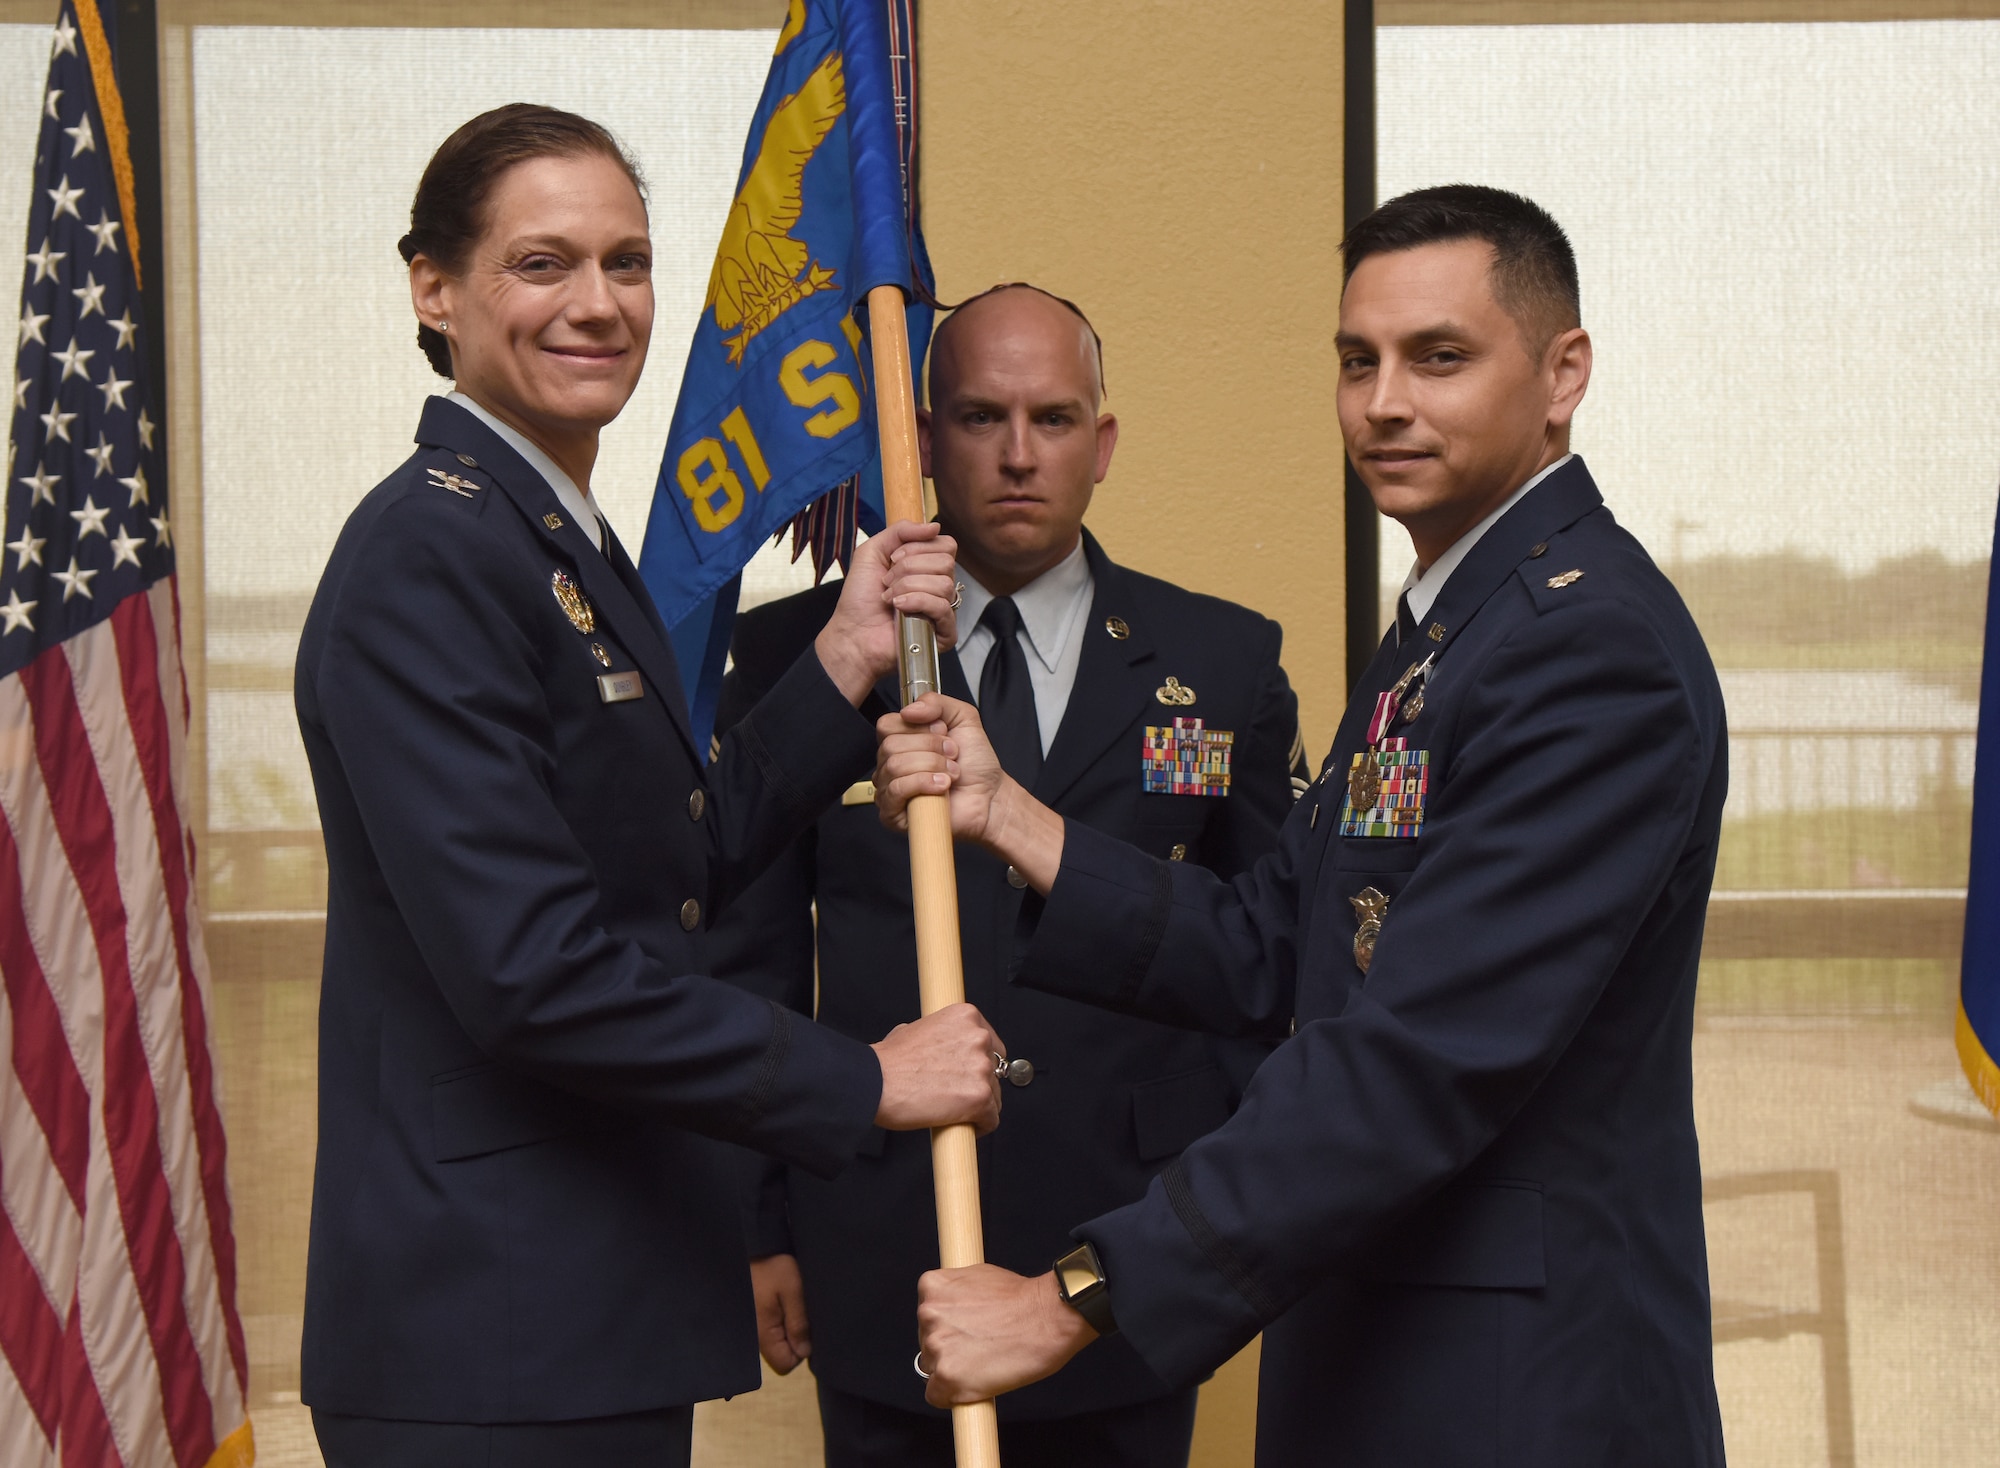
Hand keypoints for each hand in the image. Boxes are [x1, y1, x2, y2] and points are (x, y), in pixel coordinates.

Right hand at [750, 1253, 810, 1373]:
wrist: (755, 1248)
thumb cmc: (774, 1267)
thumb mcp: (793, 1291)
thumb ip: (798, 1323)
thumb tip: (804, 1353)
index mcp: (764, 1333)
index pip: (785, 1365)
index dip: (801, 1352)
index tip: (807, 1328)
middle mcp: (756, 1337)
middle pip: (782, 1356)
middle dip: (797, 1341)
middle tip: (802, 1313)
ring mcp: (756, 1328)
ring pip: (779, 1344)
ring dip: (791, 1330)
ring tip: (794, 1305)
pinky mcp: (757, 1318)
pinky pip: (774, 1332)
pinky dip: (784, 1323)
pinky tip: (786, 1304)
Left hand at [815, 521, 958, 703]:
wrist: (852, 632)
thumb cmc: (860, 598)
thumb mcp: (873, 551)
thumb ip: (900, 531)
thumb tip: (935, 526)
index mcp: (929, 567)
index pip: (947, 545)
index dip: (918, 547)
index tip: (893, 560)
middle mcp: (940, 586)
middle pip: (946, 562)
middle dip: (908, 568)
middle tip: (887, 582)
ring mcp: (944, 610)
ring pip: (944, 583)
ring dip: (908, 587)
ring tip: (889, 598)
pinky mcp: (944, 633)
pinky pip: (942, 607)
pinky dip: (917, 602)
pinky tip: (899, 608)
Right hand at [872, 1002, 1003, 1134]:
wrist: (874, 1083)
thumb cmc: (888, 1062)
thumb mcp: (914, 1028)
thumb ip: (939, 1035)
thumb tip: (942, 1046)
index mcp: (966, 1016)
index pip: (991, 1043)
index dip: (980, 1062)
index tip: (971, 1073)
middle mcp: (978, 1038)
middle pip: (995, 1069)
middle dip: (979, 1083)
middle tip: (958, 1093)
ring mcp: (981, 1068)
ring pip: (995, 1096)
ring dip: (979, 1105)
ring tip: (955, 1112)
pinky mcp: (980, 1098)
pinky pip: (992, 1119)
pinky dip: (980, 1126)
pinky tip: (964, 1127)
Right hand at [876, 694, 1066, 890]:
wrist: (990, 795)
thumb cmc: (976, 763)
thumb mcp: (963, 718)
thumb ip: (936, 702)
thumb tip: (907, 710)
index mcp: (901, 741)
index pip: (886, 725)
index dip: (917, 727)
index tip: (943, 734)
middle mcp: (890, 765)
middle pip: (891, 745)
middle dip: (931, 748)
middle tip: (953, 757)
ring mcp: (889, 790)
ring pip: (895, 766)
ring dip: (932, 766)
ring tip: (951, 774)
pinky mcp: (893, 815)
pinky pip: (896, 790)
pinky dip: (922, 783)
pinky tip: (941, 787)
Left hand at [915, 1265, 1096, 1406]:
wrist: (1047, 1318)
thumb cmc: (1023, 1299)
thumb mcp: (980, 1277)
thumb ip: (957, 1294)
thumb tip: (953, 1310)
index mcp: (932, 1287)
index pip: (927, 1317)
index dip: (948, 1328)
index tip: (965, 1333)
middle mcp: (927, 1314)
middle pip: (928, 1343)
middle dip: (950, 1348)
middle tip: (980, 1348)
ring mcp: (936, 1346)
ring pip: (933, 1369)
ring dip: (954, 1370)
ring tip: (985, 1363)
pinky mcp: (947, 1377)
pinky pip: (936, 1396)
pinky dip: (954, 1396)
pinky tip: (976, 1385)